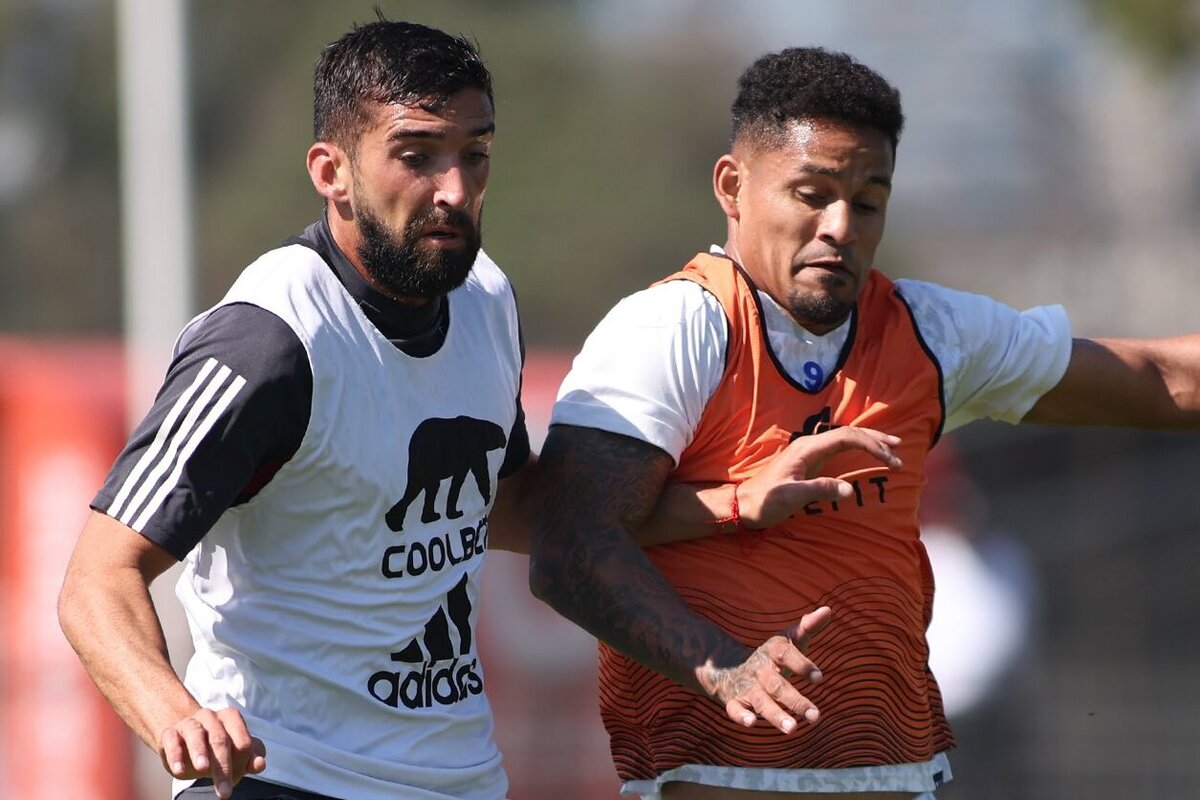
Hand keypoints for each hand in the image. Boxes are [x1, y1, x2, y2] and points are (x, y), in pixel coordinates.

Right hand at [159, 708, 266, 798]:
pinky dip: (175, 755)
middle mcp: (210, 716)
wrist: (185, 741)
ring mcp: (189, 723)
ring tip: (203, 769)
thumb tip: (260, 764)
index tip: (238, 779)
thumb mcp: (235, 754)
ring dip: (199, 752)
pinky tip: (179, 771)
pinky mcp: (170, 734)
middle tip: (225, 792)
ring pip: (195, 734)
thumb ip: (250, 759)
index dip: (242, 761)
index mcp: (231, 718)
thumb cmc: (217, 748)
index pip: (242, 741)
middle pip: (220, 740)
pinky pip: (171, 741)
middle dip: (223, 767)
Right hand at [696, 606, 830, 732]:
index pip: (785, 654)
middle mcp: (760, 670)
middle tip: (816, 716)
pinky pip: (734, 709)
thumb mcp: (787, 641)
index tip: (819, 678)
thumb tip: (828, 610)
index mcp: (772, 652)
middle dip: (796, 701)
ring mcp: (747, 686)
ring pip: (761, 701)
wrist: (727, 667)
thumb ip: (808, 627)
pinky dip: (741, 716)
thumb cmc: (769, 658)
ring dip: (776, 715)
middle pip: (777, 685)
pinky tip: (751, 723)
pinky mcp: (735, 701)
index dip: (801, 664)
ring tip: (793, 729)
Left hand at [738, 427, 901, 527]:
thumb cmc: (765, 501)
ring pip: (845, 438)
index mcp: (807, 449)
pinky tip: (868, 452)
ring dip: (869, 441)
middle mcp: (809, 445)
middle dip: (875, 438)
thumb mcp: (791, 497)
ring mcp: (809, 452)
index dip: (871, 444)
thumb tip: (849, 489)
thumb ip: (819, 490)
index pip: (846, 437)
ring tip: (892, 447)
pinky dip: (858, 448)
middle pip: (848, 433)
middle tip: (900, 447)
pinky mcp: (809, 461)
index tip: (891, 458)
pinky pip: (839, 448)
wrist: (744, 504)